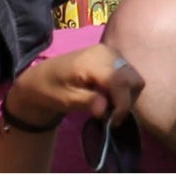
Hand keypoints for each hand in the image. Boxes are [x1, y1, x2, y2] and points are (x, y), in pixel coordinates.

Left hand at [3, 41, 144, 132]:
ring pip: (134, 77)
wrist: (41, 77)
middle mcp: (106, 53)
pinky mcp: (112, 56)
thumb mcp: (66, 99)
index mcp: (92, 62)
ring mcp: (110, 53)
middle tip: (110, 115)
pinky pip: (128, 74)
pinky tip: (108, 96)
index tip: (112, 122)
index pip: (120, 82)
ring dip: (126, 95)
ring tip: (108, 107)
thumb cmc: (50, 89)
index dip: (122, 105)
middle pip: (133, 79)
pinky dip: (123, 88)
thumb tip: (105, 110)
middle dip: (126, 100)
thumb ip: (87, 102)